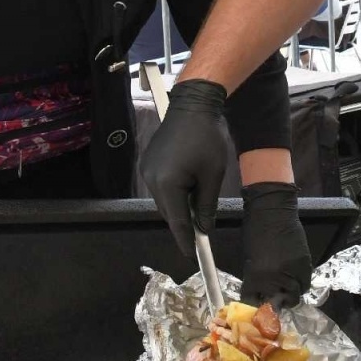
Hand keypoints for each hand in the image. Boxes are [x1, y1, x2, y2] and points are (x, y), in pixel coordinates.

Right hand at [139, 79, 230, 255]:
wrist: (193, 105)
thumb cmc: (207, 137)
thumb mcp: (213, 175)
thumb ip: (206, 205)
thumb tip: (204, 228)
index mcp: (167, 184)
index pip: (177, 221)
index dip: (186, 240)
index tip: (193, 255)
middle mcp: (151, 179)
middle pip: (168, 212)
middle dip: (184, 223)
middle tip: (202, 233)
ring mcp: (147, 170)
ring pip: (164, 201)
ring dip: (179, 207)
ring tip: (198, 205)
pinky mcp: (148, 163)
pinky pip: (161, 187)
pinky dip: (174, 193)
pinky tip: (189, 189)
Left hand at [239, 182, 312, 308]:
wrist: (272, 211)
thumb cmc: (254, 232)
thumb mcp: (249, 259)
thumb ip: (255, 279)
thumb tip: (261, 292)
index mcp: (256, 277)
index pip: (255, 301)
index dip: (257, 303)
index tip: (259, 303)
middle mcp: (276, 278)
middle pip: (281, 301)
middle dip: (278, 302)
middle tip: (276, 299)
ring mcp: (293, 271)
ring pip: (296, 293)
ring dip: (291, 293)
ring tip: (287, 289)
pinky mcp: (305, 263)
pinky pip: (305, 280)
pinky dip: (300, 282)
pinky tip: (294, 278)